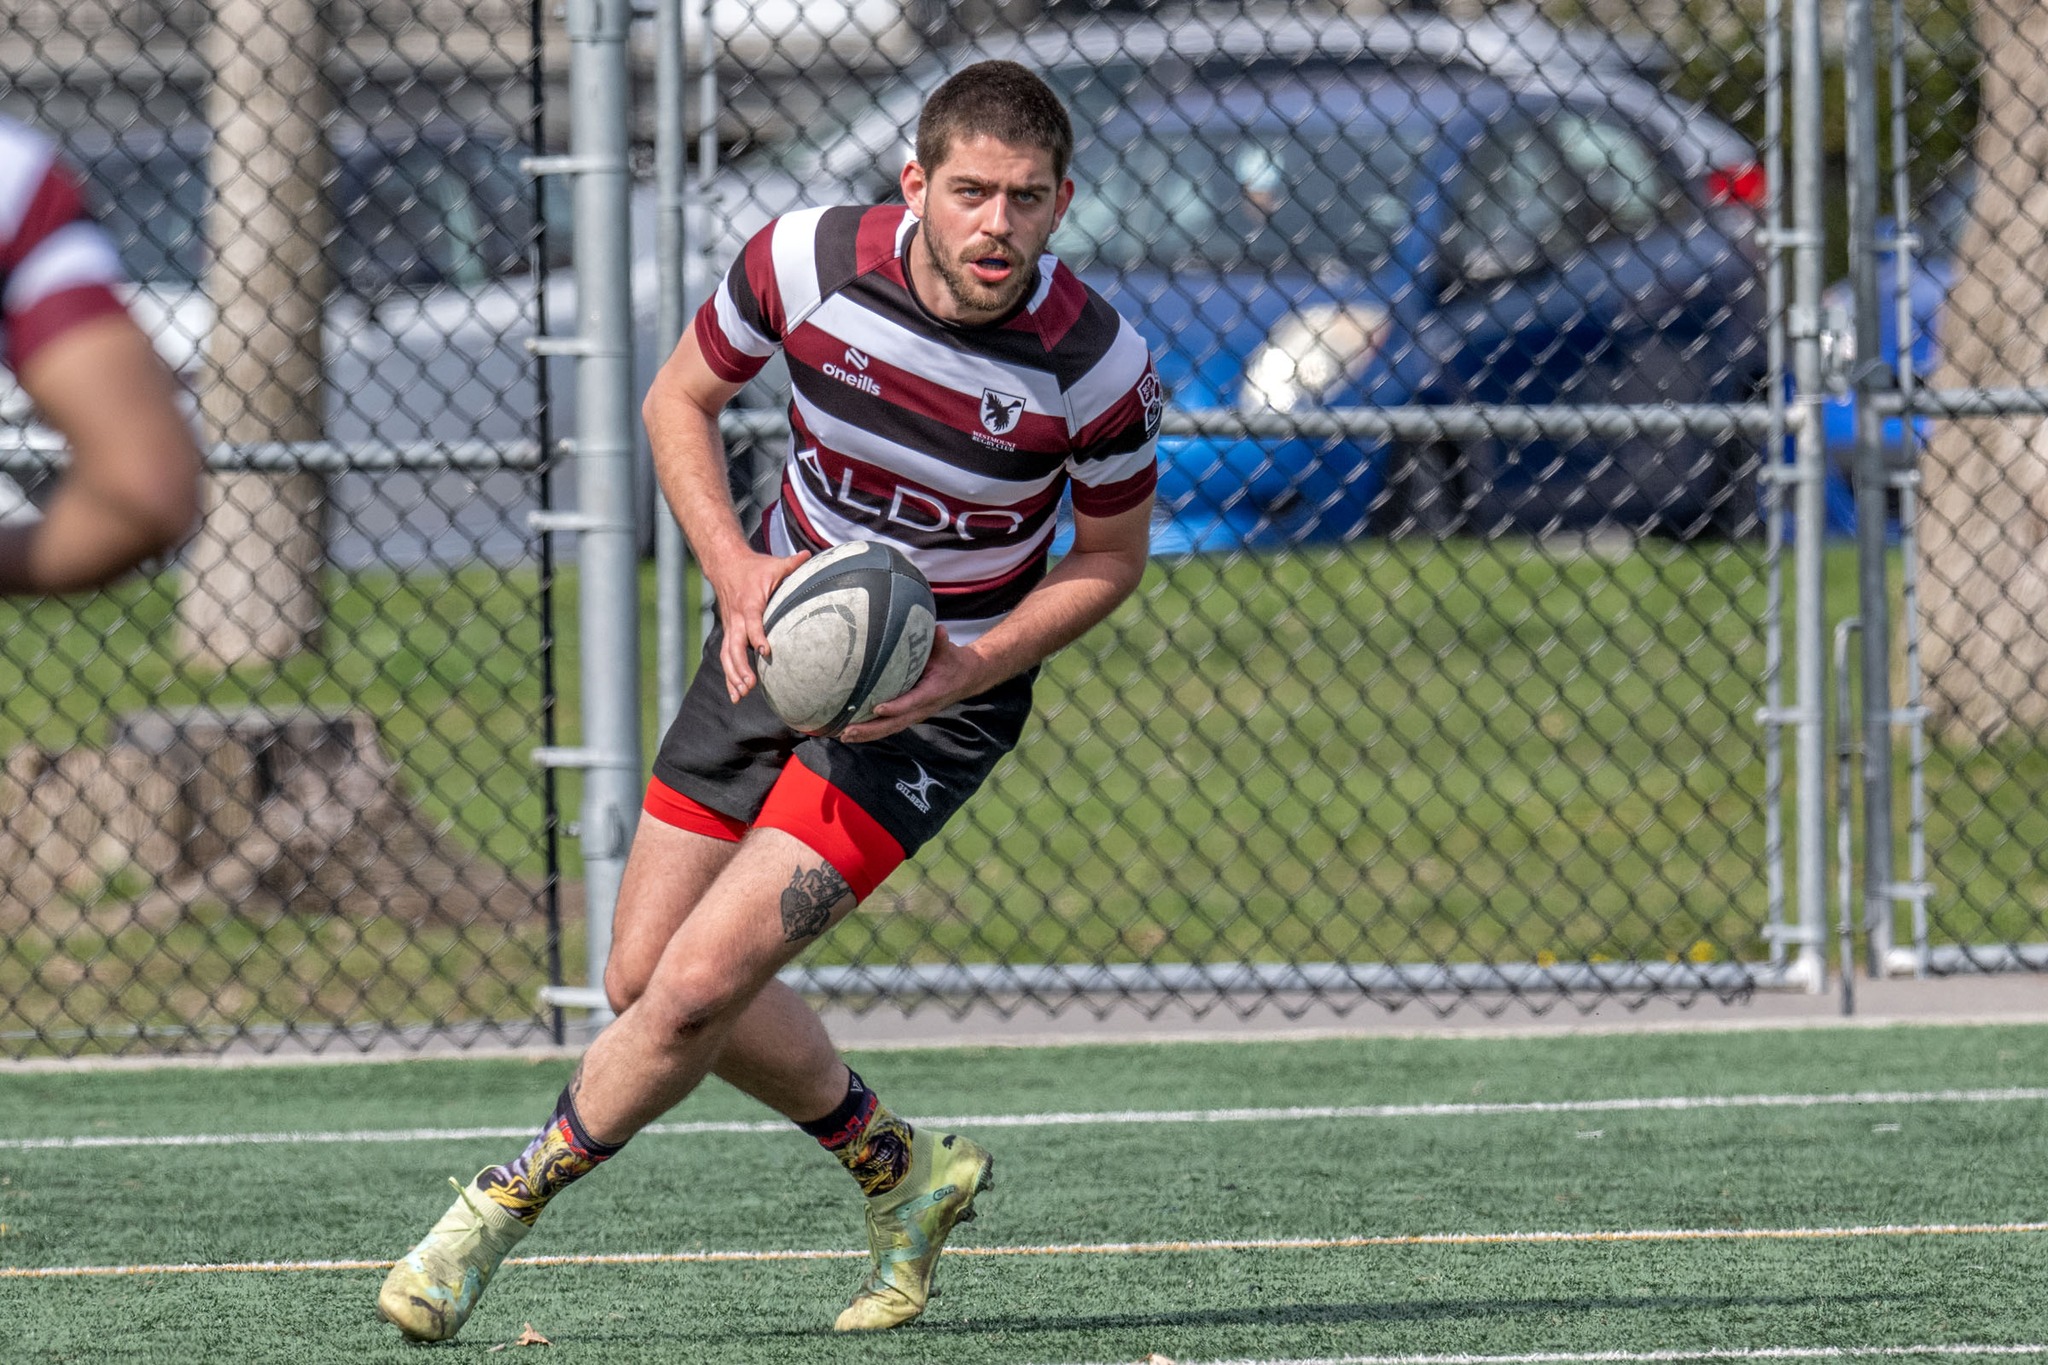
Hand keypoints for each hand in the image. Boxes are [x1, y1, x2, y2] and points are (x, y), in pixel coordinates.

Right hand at [708, 548, 810, 701]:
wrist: (726, 566)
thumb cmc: (755, 568)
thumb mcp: (774, 564)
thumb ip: (792, 564)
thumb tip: (810, 556)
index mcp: (750, 602)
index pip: (752, 622)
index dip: (758, 636)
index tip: (767, 651)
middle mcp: (737, 618)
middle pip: (735, 645)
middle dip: (741, 666)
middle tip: (751, 684)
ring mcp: (731, 627)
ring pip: (727, 655)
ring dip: (733, 676)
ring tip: (742, 694)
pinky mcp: (729, 634)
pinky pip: (725, 657)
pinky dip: (729, 676)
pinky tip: (735, 695)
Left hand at [838, 626, 989, 742]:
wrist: (966, 678)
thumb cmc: (953, 662)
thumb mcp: (949, 651)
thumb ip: (941, 642)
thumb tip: (938, 629)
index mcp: (932, 692)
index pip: (912, 701)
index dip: (896, 706)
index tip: (878, 708)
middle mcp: (922, 708)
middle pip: (896, 723)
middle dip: (872, 729)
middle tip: (849, 731)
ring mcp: (915, 714)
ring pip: (890, 728)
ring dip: (868, 735)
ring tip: (844, 736)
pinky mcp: (909, 715)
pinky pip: (890, 726)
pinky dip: (871, 732)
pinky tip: (852, 733)